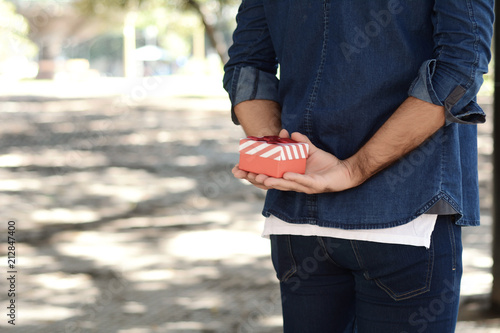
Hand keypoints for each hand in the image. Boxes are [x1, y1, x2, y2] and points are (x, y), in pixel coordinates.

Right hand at [233, 130, 358, 192]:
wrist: (345, 172)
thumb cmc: (326, 165)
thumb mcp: (310, 150)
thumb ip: (299, 142)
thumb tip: (288, 132)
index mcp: (289, 176)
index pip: (266, 177)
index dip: (252, 175)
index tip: (238, 169)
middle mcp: (293, 183)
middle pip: (270, 184)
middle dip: (255, 180)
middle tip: (242, 174)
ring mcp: (304, 186)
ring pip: (284, 185)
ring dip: (271, 181)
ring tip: (259, 177)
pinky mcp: (315, 185)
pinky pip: (303, 182)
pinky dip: (294, 178)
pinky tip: (285, 174)